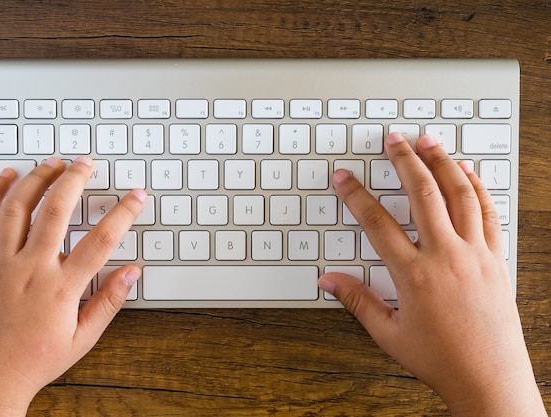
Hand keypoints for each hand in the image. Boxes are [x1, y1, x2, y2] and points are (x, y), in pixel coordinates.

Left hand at [0, 157, 146, 416]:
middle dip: (75, 180)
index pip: (102, 240)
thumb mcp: (82, 338)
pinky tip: (6, 178)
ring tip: (51, 163)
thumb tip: (132, 272)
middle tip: (86, 163)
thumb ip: (109, 302)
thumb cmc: (34, 362)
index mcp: (61, 288)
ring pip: (17, 208)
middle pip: (56, 211)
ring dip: (36, 179)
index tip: (136, 195)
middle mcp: (30, 269)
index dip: (124, 212)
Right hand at [318, 133, 545, 415]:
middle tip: (393, 139)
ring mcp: (476, 254)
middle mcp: (446, 256)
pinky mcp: (496, 259)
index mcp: (414, 274)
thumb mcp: (388, 333)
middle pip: (422, 194)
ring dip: (442, 163)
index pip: (377, 222)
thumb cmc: (440, 359)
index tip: (344, 177)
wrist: (490, 378)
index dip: (356, 195)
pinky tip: (467, 172)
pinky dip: (477, 187)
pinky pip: (489, 213)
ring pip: (459, 195)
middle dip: (404, 161)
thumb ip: (356, 301)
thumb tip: (327, 280)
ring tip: (429, 142)